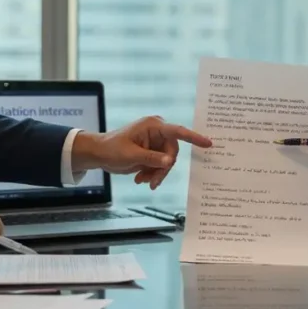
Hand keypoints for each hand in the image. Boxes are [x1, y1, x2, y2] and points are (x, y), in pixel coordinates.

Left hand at [74, 116, 212, 188]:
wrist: (99, 155)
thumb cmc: (112, 149)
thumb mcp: (132, 155)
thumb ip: (153, 158)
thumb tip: (171, 161)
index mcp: (154, 125)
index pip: (178, 131)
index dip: (194, 137)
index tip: (208, 143)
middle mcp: (157, 132)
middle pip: (172, 153)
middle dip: (163, 169)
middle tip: (152, 183)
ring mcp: (155, 142)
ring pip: (167, 162)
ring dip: (156, 173)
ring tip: (142, 181)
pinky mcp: (152, 152)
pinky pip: (160, 165)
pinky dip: (152, 174)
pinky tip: (141, 179)